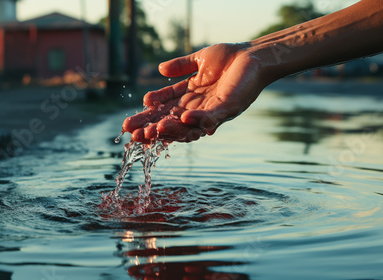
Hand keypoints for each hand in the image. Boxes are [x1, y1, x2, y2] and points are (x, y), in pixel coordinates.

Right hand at [122, 43, 271, 142]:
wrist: (254, 54)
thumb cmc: (229, 57)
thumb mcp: (199, 61)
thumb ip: (180, 66)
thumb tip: (159, 69)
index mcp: (190, 97)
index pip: (163, 109)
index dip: (146, 117)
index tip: (127, 125)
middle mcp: (199, 108)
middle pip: (171, 121)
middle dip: (152, 129)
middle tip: (133, 136)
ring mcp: (214, 111)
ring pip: (189, 126)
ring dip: (172, 129)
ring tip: (153, 131)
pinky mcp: (229, 108)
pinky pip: (212, 117)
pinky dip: (199, 119)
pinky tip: (185, 117)